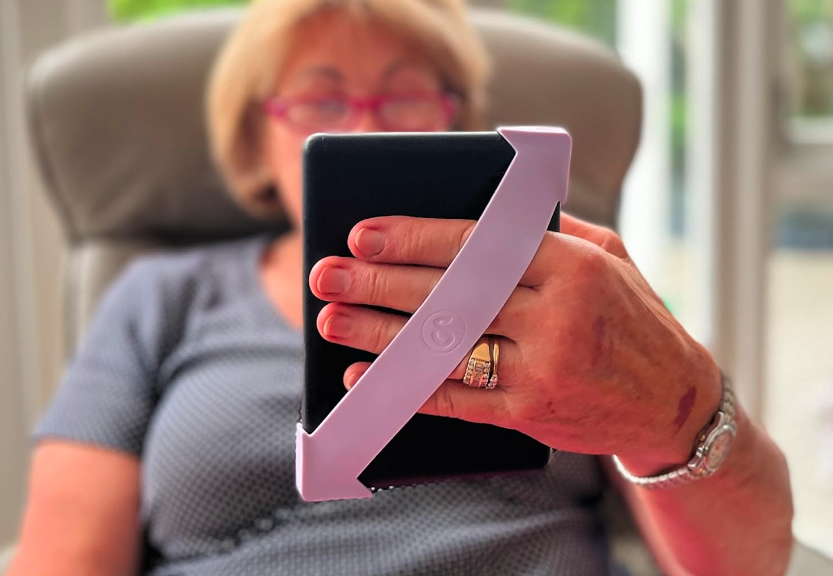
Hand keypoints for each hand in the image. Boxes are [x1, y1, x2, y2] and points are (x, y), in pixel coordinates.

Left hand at [309, 212, 722, 475]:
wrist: (672, 400)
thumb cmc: (632, 316)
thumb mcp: (610, 256)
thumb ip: (548, 232)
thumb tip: (477, 213)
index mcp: (572, 265)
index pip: (479, 245)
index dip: (415, 239)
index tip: (364, 234)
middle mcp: (557, 314)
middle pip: (450, 294)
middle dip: (379, 284)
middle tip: (327, 274)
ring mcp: (543, 367)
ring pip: (445, 347)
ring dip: (379, 335)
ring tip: (332, 320)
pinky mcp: (531, 412)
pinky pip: (458, 400)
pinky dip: (408, 388)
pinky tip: (366, 377)